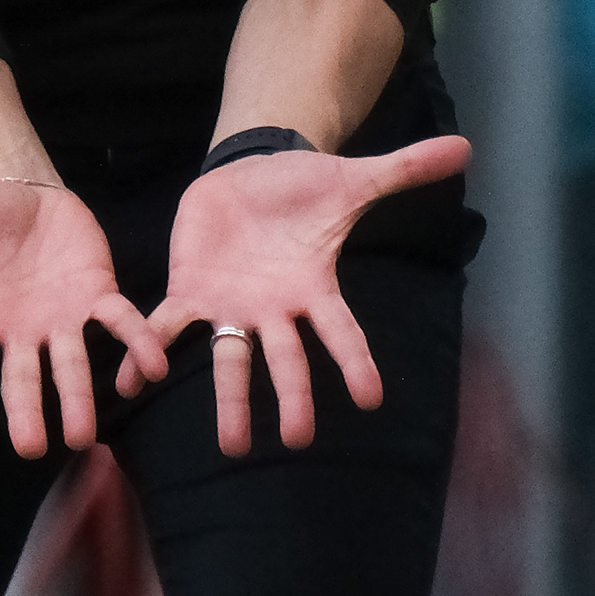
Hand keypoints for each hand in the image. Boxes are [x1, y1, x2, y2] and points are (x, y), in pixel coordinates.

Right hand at [0, 179, 160, 457]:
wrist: (20, 195)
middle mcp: (18, 331)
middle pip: (21, 378)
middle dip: (29, 411)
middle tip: (36, 447)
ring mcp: (60, 318)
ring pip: (71, 364)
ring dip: (81, 397)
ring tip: (85, 434)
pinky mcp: (97, 295)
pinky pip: (120, 323)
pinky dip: (138, 343)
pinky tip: (156, 366)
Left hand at [139, 138, 468, 455]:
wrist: (247, 176)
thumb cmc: (304, 188)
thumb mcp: (353, 177)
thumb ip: (404, 169)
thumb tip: (466, 148)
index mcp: (313, 287)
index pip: (341, 330)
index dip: (355, 362)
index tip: (373, 397)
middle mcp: (274, 309)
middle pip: (286, 359)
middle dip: (292, 397)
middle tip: (298, 440)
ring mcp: (230, 306)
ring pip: (229, 359)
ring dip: (230, 401)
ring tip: (232, 447)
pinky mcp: (188, 291)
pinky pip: (165, 326)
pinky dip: (145, 354)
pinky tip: (128, 383)